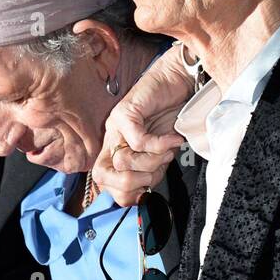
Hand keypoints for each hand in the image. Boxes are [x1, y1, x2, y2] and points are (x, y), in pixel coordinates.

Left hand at [93, 45, 191, 205]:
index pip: (102, 182)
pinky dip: (160, 145)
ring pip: (123, 160)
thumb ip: (149, 171)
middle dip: (135, 181)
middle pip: (103, 176)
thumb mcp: (159, 154)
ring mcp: (114, 125)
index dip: (123, 193)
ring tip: (167, 149)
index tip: (146, 188)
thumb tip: (142, 196)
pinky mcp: (124, 112)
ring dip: (152, 161)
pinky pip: (138, 141)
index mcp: (115, 150)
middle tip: (158, 168)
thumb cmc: (171, 117)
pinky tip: (173, 139)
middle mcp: (110, 139)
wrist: (178, 83)